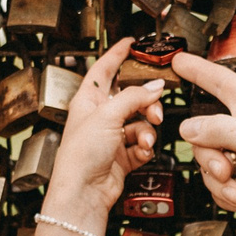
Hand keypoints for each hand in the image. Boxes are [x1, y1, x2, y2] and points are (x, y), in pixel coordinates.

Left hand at [41, 39, 165, 231]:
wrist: (83, 192)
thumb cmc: (80, 156)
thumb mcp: (107, 115)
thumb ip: (135, 97)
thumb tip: (155, 86)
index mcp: (88, 100)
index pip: (104, 69)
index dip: (117, 54)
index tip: (131, 43)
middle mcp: (100, 116)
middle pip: (131, 97)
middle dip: (146, 102)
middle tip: (154, 108)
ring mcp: (112, 136)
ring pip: (141, 122)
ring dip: (147, 131)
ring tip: (144, 140)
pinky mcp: (123, 155)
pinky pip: (143, 143)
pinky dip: (145, 148)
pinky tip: (141, 152)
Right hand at [170, 53, 235, 235]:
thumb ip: (222, 130)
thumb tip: (187, 127)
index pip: (222, 82)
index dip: (199, 71)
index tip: (178, 61)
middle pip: (204, 132)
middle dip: (210, 156)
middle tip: (226, 169)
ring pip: (208, 164)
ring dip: (221, 183)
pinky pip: (216, 187)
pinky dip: (228, 198)